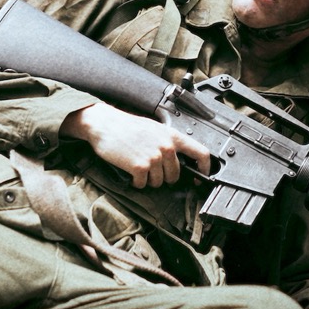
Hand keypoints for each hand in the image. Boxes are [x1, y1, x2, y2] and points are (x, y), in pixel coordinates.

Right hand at [60, 103, 211, 188]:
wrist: (104, 124)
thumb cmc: (126, 126)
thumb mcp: (154, 129)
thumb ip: (168, 142)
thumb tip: (179, 160)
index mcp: (172, 136)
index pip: (201, 153)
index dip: (204, 169)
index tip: (200, 177)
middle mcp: (166, 146)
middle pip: (176, 175)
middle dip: (164, 177)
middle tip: (150, 169)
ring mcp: (154, 157)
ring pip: (159, 182)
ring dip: (148, 179)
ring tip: (137, 165)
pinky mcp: (140, 166)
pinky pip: (143, 184)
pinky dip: (136, 182)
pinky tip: (130, 171)